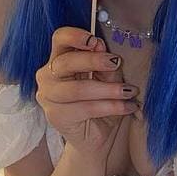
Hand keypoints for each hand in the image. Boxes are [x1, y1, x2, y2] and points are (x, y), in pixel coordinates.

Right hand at [35, 27, 138, 160]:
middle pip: (66, 62)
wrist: (96, 139)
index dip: (75, 36)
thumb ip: (105, 64)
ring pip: (77, 88)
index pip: (59, 39)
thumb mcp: (109, 79)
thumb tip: (101, 45)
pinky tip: (127, 107)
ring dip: (107, 89)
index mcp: (59, 60)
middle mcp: (47, 76)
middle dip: (94, 60)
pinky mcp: (56, 116)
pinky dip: (110, 106)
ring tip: (129, 91)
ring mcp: (48, 97)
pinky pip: (85, 108)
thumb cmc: (102, 104)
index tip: (95, 40)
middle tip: (117, 61)